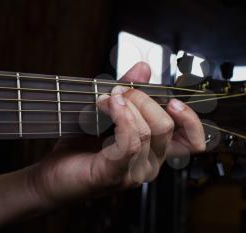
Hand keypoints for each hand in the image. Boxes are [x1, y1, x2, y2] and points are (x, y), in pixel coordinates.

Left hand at [30, 62, 205, 204]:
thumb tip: (144, 68)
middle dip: (142, 99)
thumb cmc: (81, 144)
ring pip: (147, 131)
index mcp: (154, 149)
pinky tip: (109, 106)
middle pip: (166, 125)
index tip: (173, 101)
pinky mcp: (115, 174)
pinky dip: (122, 118)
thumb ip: (130, 91)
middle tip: (118, 92)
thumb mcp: (108, 111)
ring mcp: (134, 172)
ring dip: (125, 105)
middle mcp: (151, 163)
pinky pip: (130, 142)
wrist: (53, 173)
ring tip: (105, 99)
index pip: (193, 142)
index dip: (191, 120)